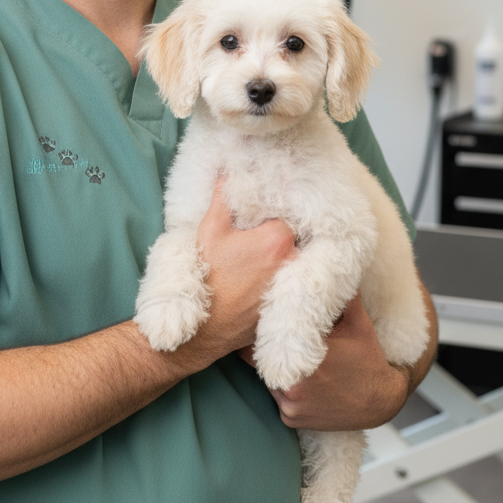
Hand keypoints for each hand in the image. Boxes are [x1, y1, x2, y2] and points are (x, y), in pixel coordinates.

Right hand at [185, 181, 296, 365]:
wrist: (204, 329)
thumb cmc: (205, 277)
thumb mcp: (209, 231)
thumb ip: (223, 198)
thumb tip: (227, 173)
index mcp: (278, 238)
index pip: (289, 211)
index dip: (275, 209)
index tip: (265, 210)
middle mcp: (293, 261)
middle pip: (298, 234)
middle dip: (285, 229)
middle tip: (263, 229)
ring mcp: (293, 284)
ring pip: (298, 257)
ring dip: (287, 253)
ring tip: (262, 252)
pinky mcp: (290, 302)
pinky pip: (294, 280)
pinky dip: (284, 273)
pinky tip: (263, 273)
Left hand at [239, 292, 408, 430]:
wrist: (381, 401)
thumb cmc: (368, 358)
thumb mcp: (357, 321)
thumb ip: (340, 293)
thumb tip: (329, 261)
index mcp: (306, 361)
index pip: (262, 340)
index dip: (259, 328)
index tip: (261, 318)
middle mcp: (294, 388)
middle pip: (260, 359)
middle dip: (264, 346)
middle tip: (267, 331)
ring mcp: (291, 407)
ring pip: (267, 378)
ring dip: (273, 366)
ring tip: (287, 353)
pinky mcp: (291, 420)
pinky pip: (277, 397)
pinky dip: (283, 386)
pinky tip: (298, 375)